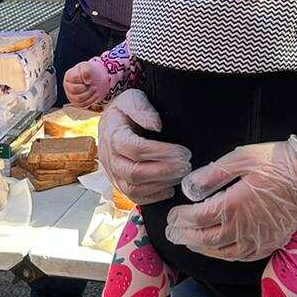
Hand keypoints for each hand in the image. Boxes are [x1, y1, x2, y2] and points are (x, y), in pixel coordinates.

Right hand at [63, 61, 106, 107]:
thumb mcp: (87, 67)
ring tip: (95, 90)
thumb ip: (86, 70)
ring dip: (90, 95)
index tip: (90, 79)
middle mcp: (68, 86)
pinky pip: (82, 105)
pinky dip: (91, 101)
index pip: (73, 79)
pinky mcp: (76, 102)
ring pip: (79, 99)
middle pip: (74, 91)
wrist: (91, 78)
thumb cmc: (87, 72)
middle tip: (94, 86)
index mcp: (68, 76)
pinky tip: (95, 95)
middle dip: (87, 89)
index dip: (83, 80)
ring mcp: (71, 95)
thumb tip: (87, 80)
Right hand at [97, 90, 191, 204]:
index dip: (161, 152)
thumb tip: (156, 125)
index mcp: (113, 135)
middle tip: (186, 166)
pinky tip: (170, 188)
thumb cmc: (125, 110)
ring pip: (133, 188)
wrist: (111, 121)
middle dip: (164, 171)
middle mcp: (109, 158)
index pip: (135, 149)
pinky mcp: (119, 184)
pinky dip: (153, 196)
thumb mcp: (132, 98)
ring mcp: (113, 174)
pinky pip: (134, 197)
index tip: (183, 151)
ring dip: (160, 184)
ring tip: (181, 175)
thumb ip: (142, 109)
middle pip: (134, 172)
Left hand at [167, 137, 296, 261]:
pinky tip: (219, 250)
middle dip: (185, 236)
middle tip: (172, 232)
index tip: (172, 215)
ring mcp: (257, 239)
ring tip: (190, 241)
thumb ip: (213, 174)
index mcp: (233, 206)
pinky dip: (225, 255)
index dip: (181, 219)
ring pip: (222, 252)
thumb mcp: (242, 158)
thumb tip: (189, 187)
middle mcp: (242, 228)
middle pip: (205, 239)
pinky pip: (242, 256)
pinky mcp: (269, 243)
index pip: (197, 219)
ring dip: (202, 248)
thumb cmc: (277, 164)